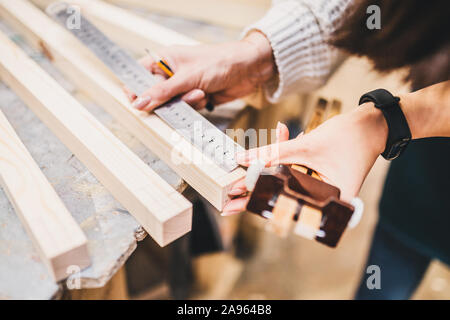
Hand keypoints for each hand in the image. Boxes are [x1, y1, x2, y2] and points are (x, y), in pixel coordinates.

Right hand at [126, 31, 275, 111]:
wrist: (248, 70)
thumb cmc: (219, 61)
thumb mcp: (187, 77)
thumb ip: (162, 92)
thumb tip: (140, 103)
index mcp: (164, 59)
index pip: (139, 75)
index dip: (136, 89)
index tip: (139, 102)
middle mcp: (171, 73)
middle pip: (155, 94)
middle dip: (167, 100)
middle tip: (178, 98)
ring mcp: (183, 86)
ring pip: (172, 104)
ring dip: (186, 103)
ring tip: (200, 92)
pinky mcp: (195, 97)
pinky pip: (186, 108)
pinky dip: (196, 105)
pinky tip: (206, 96)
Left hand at [222, 104, 387, 214]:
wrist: (374, 123)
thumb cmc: (350, 137)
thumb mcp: (306, 146)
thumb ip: (273, 153)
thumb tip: (242, 160)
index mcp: (328, 203)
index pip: (283, 205)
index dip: (255, 203)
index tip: (231, 204)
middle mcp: (324, 201)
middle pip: (281, 198)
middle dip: (253, 194)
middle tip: (225, 203)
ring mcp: (320, 189)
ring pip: (285, 184)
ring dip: (266, 174)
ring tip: (237, 183)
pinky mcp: (317, 176)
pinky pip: (294, 171)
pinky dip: (283, 160)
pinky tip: (274, 141)